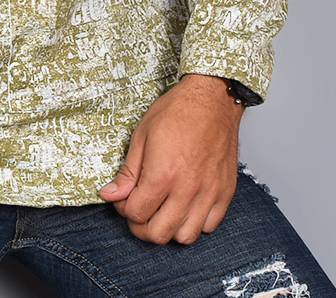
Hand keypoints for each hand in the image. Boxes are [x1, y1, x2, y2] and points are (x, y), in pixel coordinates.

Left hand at [97, 74, 242, 243]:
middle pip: (159, 233)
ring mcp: (208, 193)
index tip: (124, 198)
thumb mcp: (142, 135)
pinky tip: (186, 205)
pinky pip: (210, 226)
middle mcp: (187, 189)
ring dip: (169, 228)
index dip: (124, 209)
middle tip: (138, 211)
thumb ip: (127, 171)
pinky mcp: (225, 192)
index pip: (136, 213)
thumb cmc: (177, 110)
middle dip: (141, 227)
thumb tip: (109, 194)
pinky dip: (196, 223)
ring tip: (162, 210)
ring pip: (185, 236)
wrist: (212, 98)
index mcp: (162, 174)